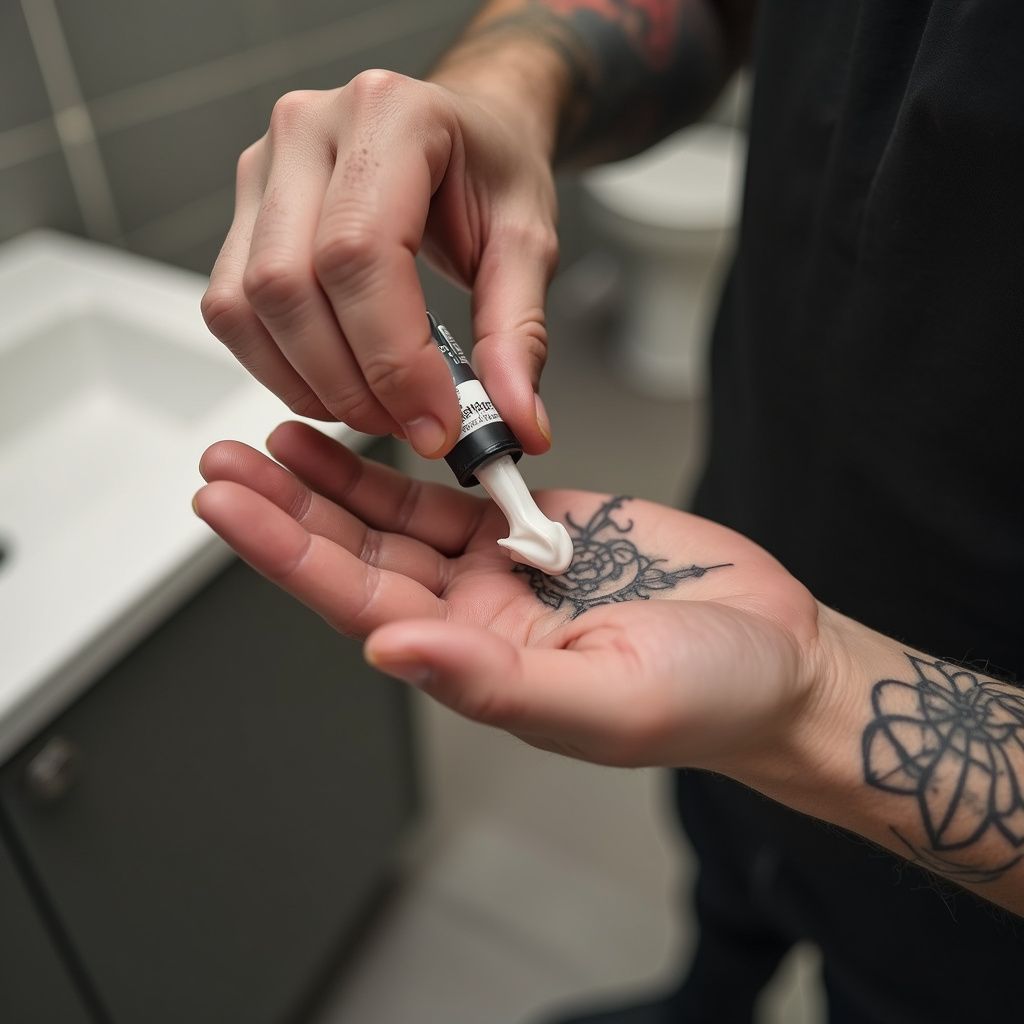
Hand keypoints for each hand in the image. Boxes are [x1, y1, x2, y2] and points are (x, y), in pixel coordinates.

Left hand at [194, 423, 831, 772]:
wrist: (777, 652)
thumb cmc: (709, 694)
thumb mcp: (603, 700)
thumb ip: (493, 682)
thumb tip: (390, 650)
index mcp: (478, 663)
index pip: (360, 602)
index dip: (288, 554)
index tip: (229, 504)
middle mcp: (476, 614)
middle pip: (361, 555)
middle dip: (287, 509)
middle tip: (220, 461)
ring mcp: (504, 565)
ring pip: (398, 516)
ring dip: (332, 477)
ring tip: (269, 435)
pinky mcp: (540, 521)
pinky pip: (456, 486)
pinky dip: (408, 457)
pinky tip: (366, 427)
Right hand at [200, 71, 558, 458]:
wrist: (463, 133)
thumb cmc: (489, 170)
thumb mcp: (528, 243)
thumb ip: (518, 335)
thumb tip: (515, 421)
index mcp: (390, 114)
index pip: (359, 252)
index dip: (392, 358)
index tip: (435, 422)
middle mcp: (310, 130)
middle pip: (288, 284)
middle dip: (350, 384)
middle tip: (411, 427)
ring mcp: (264, 169)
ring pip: (246, 306)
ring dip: (310, 385)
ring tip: (379, 410)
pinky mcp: (244, 215)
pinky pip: (231, 312)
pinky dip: (279, 369)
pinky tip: (336, 385)